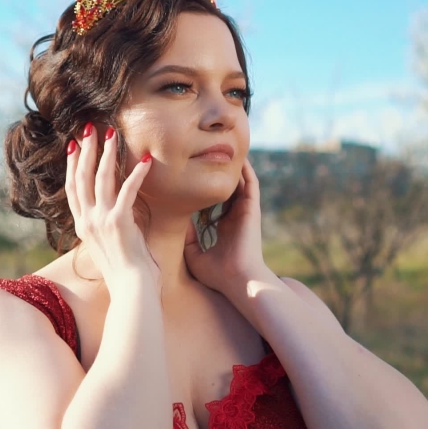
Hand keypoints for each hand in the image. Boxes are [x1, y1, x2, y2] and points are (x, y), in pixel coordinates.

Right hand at [65, 122, 157, 288]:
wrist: (131, 293)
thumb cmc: (127, 273)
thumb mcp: (111, 245)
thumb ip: (110, 227)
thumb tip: (116, 214)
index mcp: (83, 226)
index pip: (73, 188)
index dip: (72, 165)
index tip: (74, 145)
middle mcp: (87, 221)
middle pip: (81, 177)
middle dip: (85, 150)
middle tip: (88, 128)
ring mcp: (101, 221)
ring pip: (100, 179)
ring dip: (106, 154)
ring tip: (111, 134)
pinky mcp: (119, 223)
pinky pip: (128, 191)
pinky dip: (136, 175)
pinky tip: (145, 161)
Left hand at [184, 157, 270, 296]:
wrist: (239, 281)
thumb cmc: (218, 275)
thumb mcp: (194, 254)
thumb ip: (186, 238)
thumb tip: (175, 221)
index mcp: (224, 228)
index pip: (213, 203)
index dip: (203, 190)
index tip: (188, 178)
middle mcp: (235, 217)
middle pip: (226, 189)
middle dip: (217, 174)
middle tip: (203, 154)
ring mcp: (245, 212)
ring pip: (240, 182)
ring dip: (232, 167)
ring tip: (221, 147)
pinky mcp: (252, 209)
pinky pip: (250, 183)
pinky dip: (246, 169)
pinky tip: (238, 156)